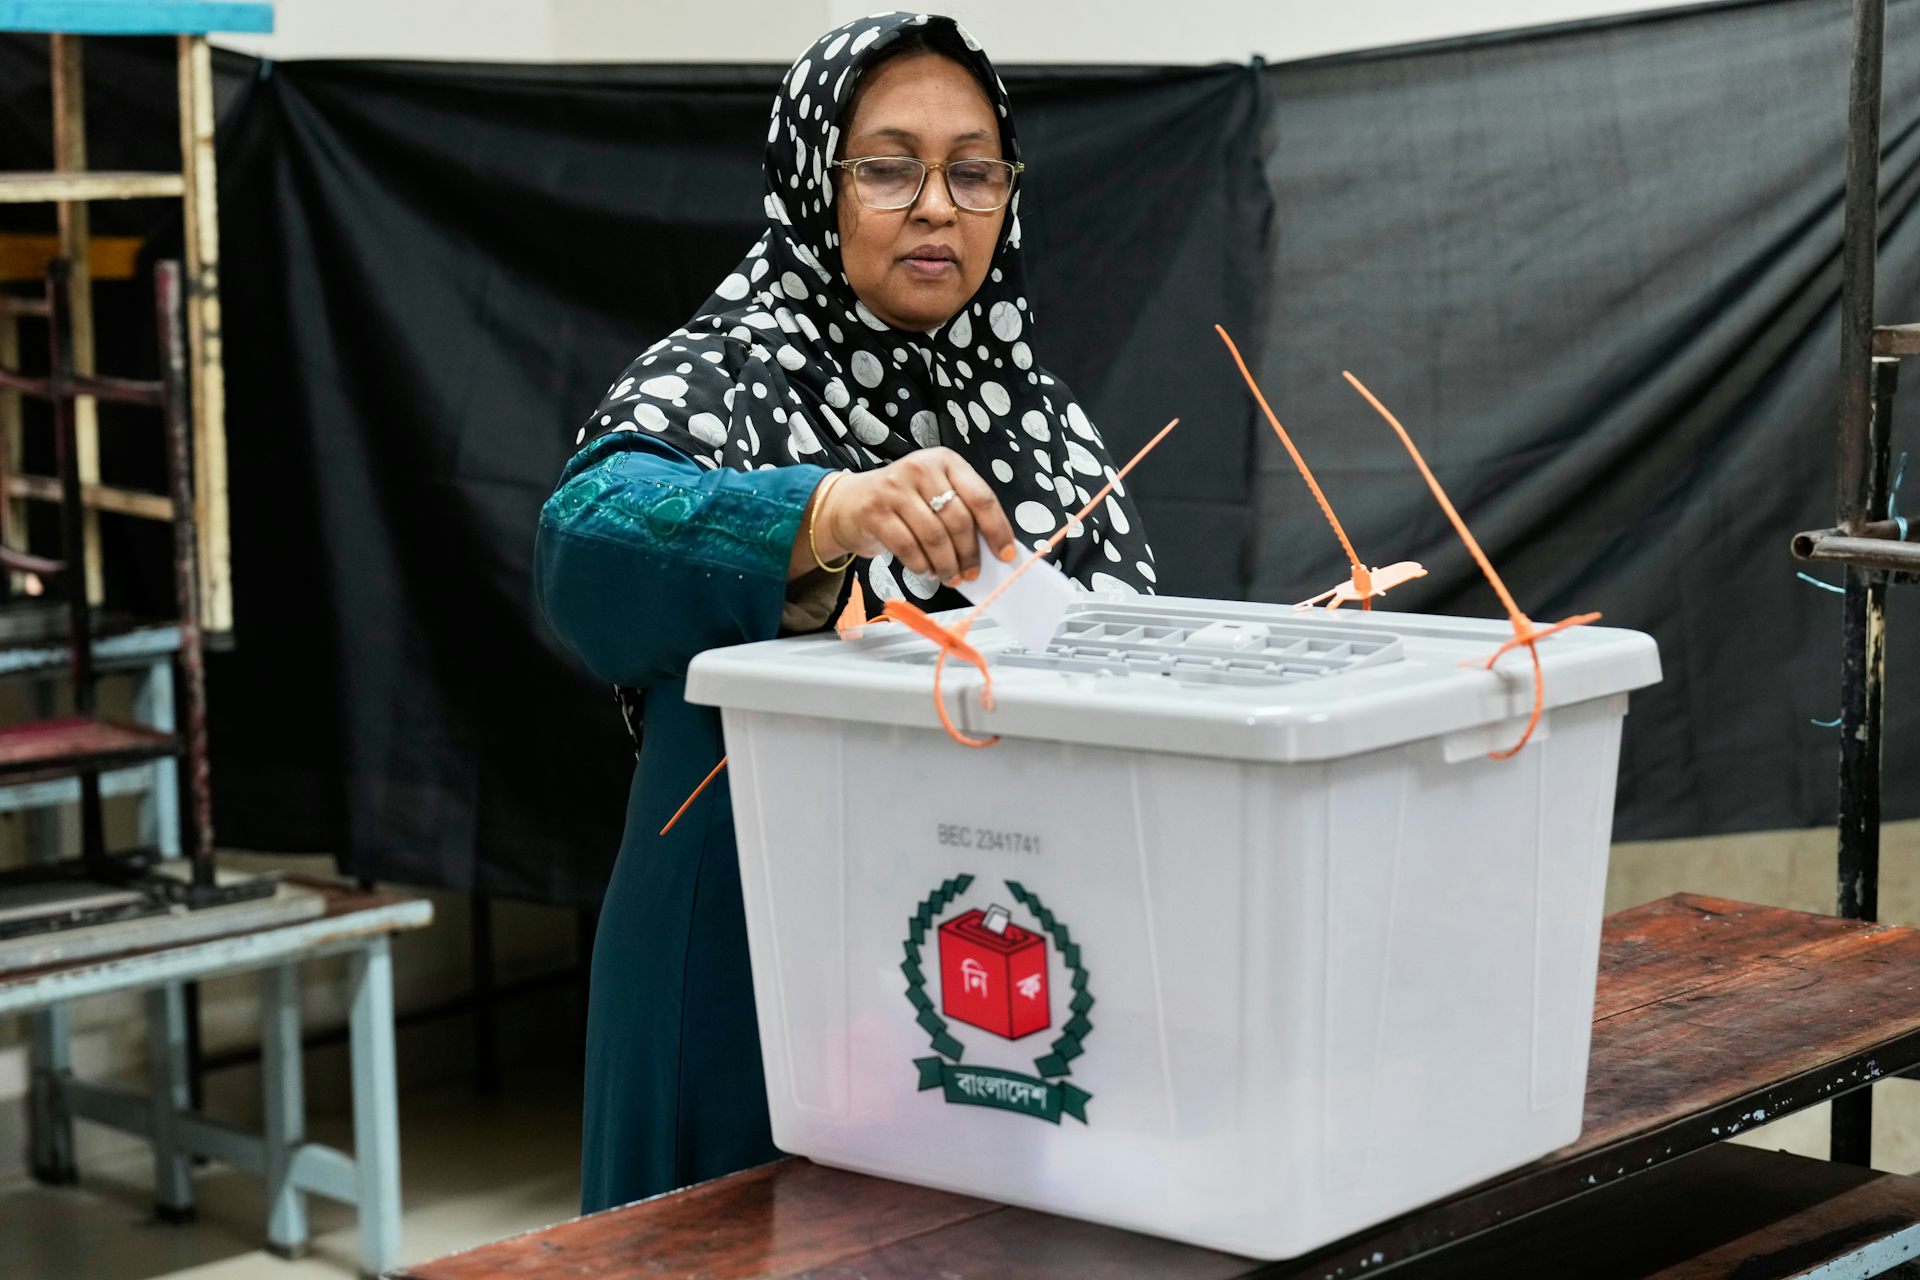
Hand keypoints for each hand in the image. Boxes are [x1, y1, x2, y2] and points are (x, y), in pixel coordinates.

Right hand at [807, 449, 1016, 585]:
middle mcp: (920, 468)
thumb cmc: (903, 503)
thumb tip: (993, 549)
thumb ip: (962, 512)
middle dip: (969, 554)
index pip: (981, 497)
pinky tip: (926, 570)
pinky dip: (922, 565)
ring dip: (946, 564)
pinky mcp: (875, 511)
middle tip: (970, 573)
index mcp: (945, 461)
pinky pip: (908, 547)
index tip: (1005, 554)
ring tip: (949, 575)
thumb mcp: (935, 494)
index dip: (997, 530)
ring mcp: (895, 488)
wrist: (850, 503)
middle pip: (958, 520)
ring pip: (934, 537)